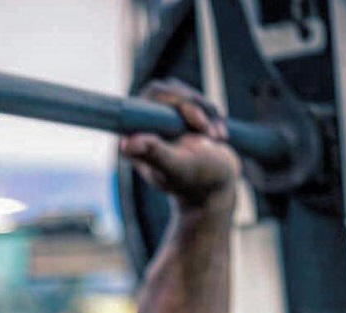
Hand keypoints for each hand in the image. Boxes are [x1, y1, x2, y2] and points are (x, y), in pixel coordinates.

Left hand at [120, 79, 240, 209]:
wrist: (216, 189)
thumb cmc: (196, 182)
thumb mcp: (177, 168)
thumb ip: (155, 154)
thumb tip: (125, 145)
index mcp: (137, 137)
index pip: (150, 96)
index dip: (175, 99)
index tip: (199, 120)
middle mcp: (145, 127)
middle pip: (167, 90)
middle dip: (194, 107)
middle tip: (210, 133)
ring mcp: (162, 122)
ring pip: (184, 94)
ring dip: (206, 112)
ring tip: (217, 138)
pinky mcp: (179, 119)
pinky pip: (196, 100)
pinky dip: (212, 115)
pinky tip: (219, 136)